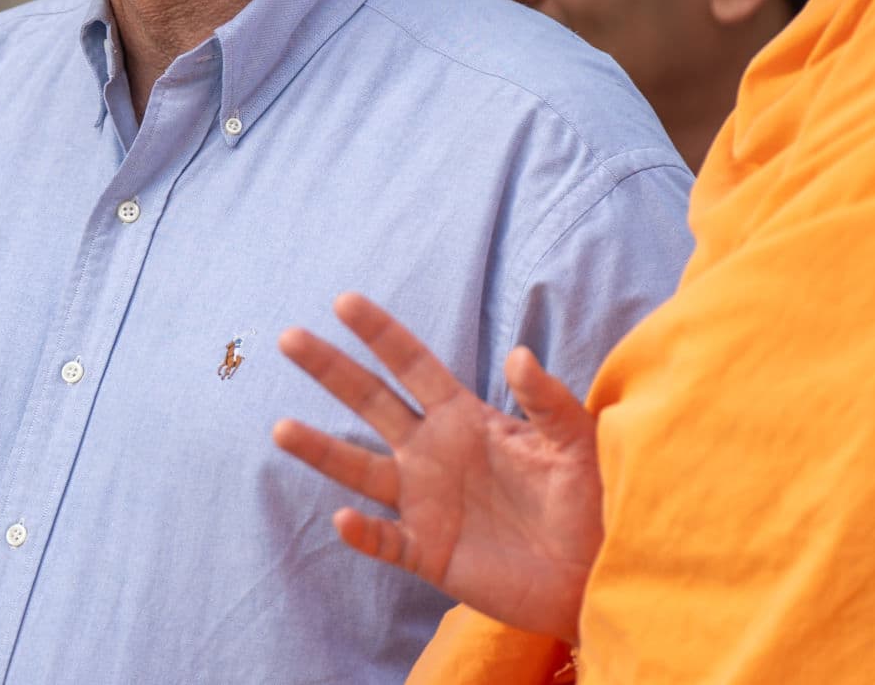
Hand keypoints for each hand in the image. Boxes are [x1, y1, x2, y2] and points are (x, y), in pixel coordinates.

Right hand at [272, 293, 601, 641]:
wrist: (593, 575)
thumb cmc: (588, 500)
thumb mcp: (576, 443)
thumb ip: (548, 401)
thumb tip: (518, 353)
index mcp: (465, 419)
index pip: (414, 366)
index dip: (381, 334)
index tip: (344, 301)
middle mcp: (433, 454)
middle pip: (371, 403)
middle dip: (331, 370)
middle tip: (290, 337)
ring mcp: (425, 503)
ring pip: (361, 470)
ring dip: (322, 449)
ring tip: (281, 428)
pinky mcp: (429, 552)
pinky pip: (386, 540)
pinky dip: (364, 533)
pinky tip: (345, 519)